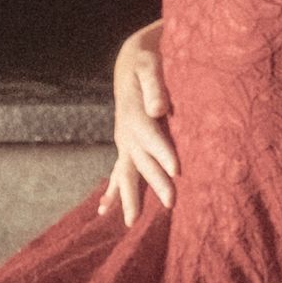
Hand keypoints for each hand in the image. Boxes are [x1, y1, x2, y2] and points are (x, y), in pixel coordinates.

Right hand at [100, 26, 177, 224]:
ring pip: (128, 173)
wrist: (132, 61)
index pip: (150, 135)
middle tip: (171, 203)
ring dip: (131, 197)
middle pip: (141, 160)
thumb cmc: (147, 60)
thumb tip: (159, 108)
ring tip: (131, 222)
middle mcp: (126, 131)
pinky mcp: (126, 146)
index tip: (177, 170)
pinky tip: (104, 210)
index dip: (162, 152)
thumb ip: (155, 84)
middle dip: (155, 183)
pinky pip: (119, 172)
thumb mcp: (150, 63)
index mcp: (135, 112)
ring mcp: (124, 141)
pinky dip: (113, 191)